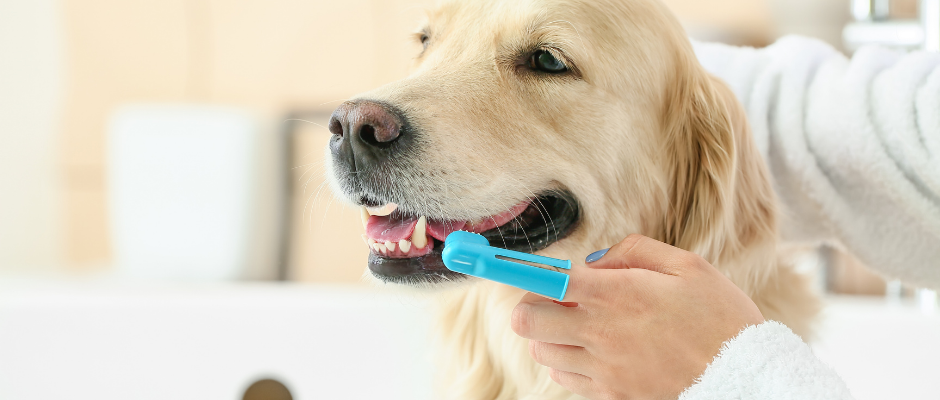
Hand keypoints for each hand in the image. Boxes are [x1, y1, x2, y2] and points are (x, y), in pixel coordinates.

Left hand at [511, 234, 763, 398]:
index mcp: (616, 294)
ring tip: (581, 326)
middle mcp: (601, 333)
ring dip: (550, 335)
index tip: (495, 262)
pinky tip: (594, 351)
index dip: (514, 269)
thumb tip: (590, 261)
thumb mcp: (688, 266)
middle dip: (533, 304)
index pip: (545, 281)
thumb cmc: (722, 317)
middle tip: (559, 299)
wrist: (747, 378)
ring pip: (542, 352)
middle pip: (527, 321)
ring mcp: (603, 370)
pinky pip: (564, 380)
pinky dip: (566, 363)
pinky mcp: (612, 395)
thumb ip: (632, 252)